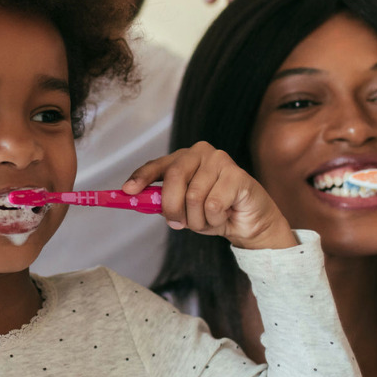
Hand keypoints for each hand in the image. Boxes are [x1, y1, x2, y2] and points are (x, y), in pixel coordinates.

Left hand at [124, 142, 295, 250]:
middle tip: (177, 224)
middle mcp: (201, 153)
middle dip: (172, 207)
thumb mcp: (183, 209)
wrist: (249, 223)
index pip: (158, 164)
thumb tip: (137, 199)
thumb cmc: (214, 212)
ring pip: (194, 196)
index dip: (141, 177)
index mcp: (184, 158)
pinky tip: (225, 216)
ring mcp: (220, 161)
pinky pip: (213, 205)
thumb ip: (163, 201)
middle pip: (174, 178)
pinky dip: (214, 220)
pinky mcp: (237, 175)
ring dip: (197, 220)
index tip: (127, 191)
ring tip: (208, 220)